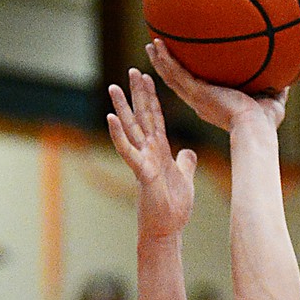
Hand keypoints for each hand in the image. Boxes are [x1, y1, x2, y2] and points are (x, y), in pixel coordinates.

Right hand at [107, 69, 195, 237]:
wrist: (167, 229)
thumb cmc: (173, 206)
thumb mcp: (185, 179)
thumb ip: (186, 163)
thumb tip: (189, 152)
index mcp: (160, 150)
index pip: (155, 118)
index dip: (152, 98)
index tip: (149, 77)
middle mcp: (148, 152)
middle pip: (142, 117)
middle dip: (137, 94)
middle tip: (132, 70)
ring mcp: (142, 160)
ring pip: (131, 129)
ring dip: (121, 108)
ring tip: (113, 87)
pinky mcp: (141, 173)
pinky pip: (127, 151)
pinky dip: (118, 135)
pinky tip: (110, 118)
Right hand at [147, 38, 285, 133]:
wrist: (256, 128)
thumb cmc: (265, 122)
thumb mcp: (273, 100)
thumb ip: (277, 88)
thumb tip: (288, 76)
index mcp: (214, 105)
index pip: (196, 89)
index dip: (187, 79)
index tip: (183, 67)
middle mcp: (201, 103)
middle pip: (178, 82)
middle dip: (167, 67)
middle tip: (158, 52)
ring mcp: (197, 98)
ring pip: (172, 77)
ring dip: (161, 60)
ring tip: (151, 45)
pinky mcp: (196, 93)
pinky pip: (176, 73)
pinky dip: (165, 59)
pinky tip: (156, 44)